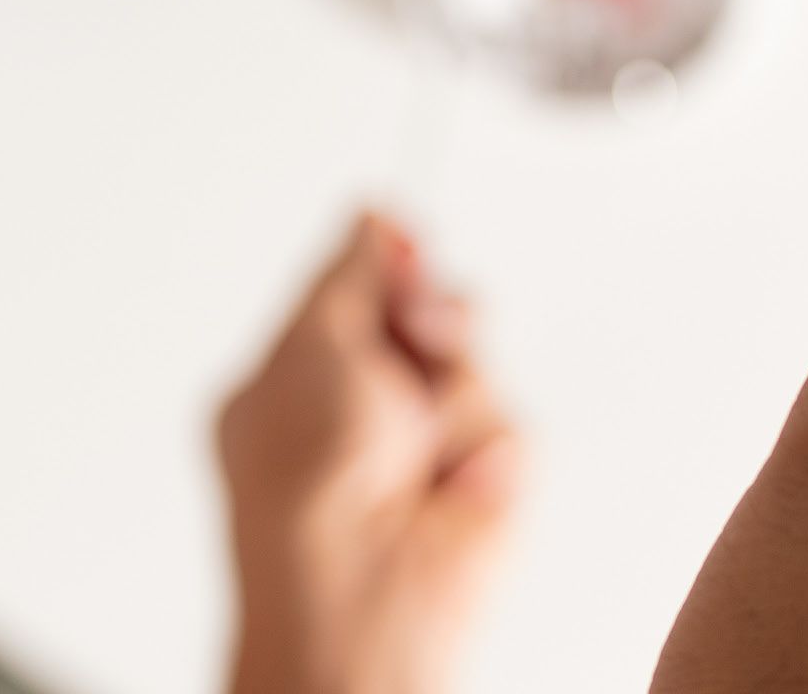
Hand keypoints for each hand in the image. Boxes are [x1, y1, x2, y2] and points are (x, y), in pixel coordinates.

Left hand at [218, 214, 521, 693]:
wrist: (360, 588)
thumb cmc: (304, 488)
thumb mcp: (307, 348)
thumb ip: (347, 274)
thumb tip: (373, 218)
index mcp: (303, 373)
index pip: (360, 284)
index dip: (391, 258)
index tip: (404, 245)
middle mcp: (365, 403)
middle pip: (433, 308)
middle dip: (431, 316)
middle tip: (413, 339)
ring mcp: (424, 440)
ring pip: (474, 359)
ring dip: (450, 387)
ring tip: (410, 440)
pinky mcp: (480, 477)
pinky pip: (505, 421)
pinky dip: (476, 444)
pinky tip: (445, 484)